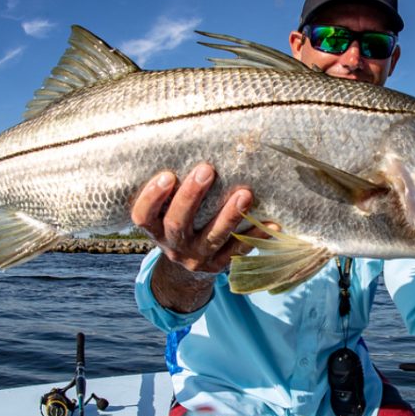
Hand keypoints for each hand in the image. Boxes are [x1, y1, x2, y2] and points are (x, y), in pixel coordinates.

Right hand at [131, 163, 274, 312]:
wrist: (188, 271)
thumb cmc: (180, 223)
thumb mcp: (167, 213)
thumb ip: (173, 190)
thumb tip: (191, 144)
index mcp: (155, 230)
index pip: (143, 216)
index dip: (151, 197)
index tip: (167, 175)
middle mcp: (174, 246)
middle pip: (177, 223)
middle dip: (191, 196)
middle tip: (207, 170)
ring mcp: (197, 257)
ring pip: (212, 237)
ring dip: (229, 215)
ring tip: (245, 194)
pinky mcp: (220, 265)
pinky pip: (239, 251)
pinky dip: (256, 235)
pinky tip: (271, 222)